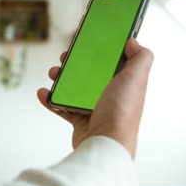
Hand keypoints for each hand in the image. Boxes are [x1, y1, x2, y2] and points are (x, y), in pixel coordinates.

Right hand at [37, 38, 153, 157]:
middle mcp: (111, 95)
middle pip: (90, 72)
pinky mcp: (80, 120)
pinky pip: (62, 106)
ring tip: (53, 73)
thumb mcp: (136, 78)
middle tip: (66, 56)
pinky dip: (50, 99)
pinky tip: (43, 92)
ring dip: (60, 78)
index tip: (88, 40)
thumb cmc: (121, 112)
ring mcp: (94, 107)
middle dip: (76, 62)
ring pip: (74, 88)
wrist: (105, 144)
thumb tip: (133, 42)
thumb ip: (141, 57)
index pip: (113, 61)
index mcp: (124, 84)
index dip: (101, 50)